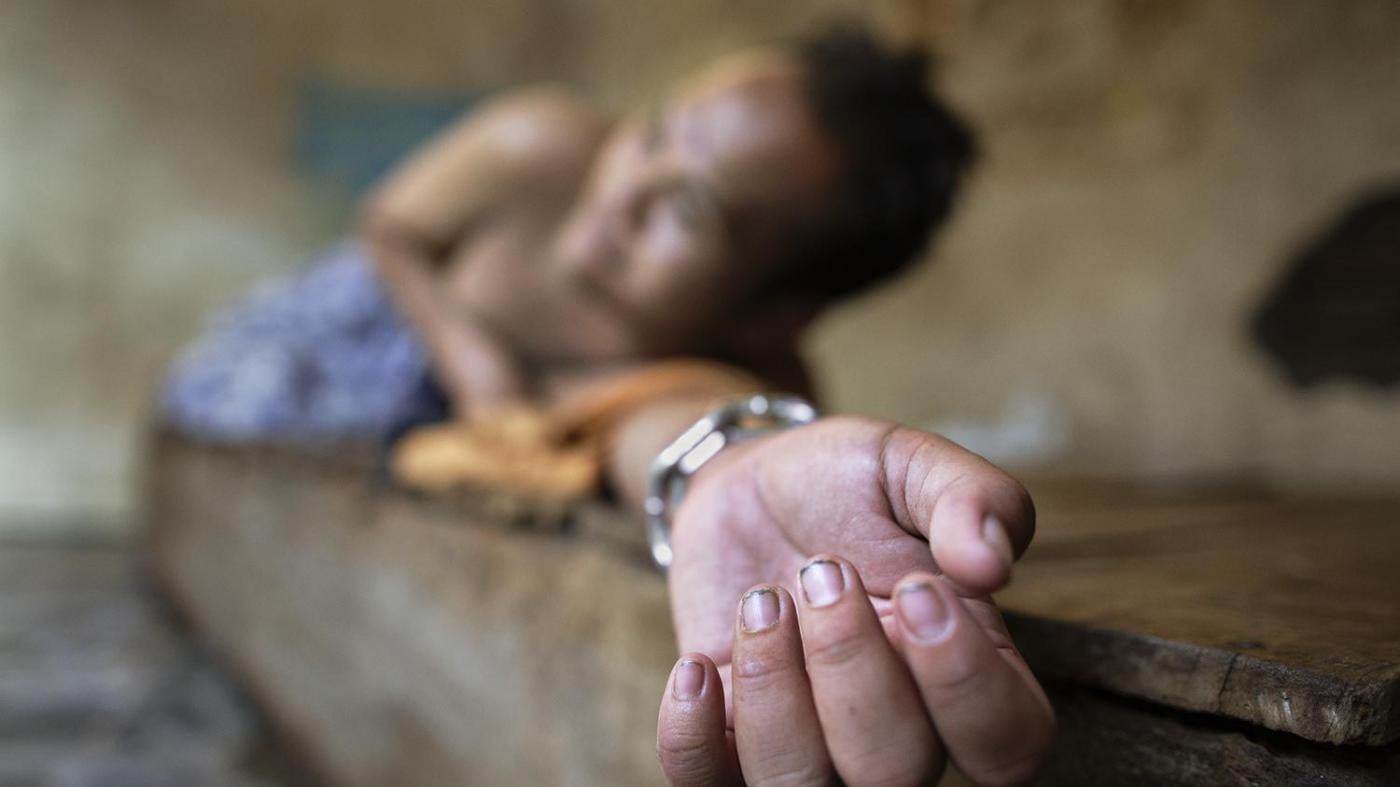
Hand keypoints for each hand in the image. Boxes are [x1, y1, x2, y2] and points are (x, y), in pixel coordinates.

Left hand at [661, 416, 1050, 782]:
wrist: (749, 486)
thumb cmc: (848, 483)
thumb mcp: (913, 464)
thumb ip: (971, 497)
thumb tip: (991, 561)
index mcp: (973, 670)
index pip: (1008, 743)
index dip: (964, 685)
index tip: (918, 591)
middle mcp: (902, 730)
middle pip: (898, 773)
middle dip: (851, 666)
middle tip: (821, 572)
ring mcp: (814, 747)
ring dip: (773, 692)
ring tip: (762, 601)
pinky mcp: (730, 744)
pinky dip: (690, 738)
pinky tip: (698, 667)